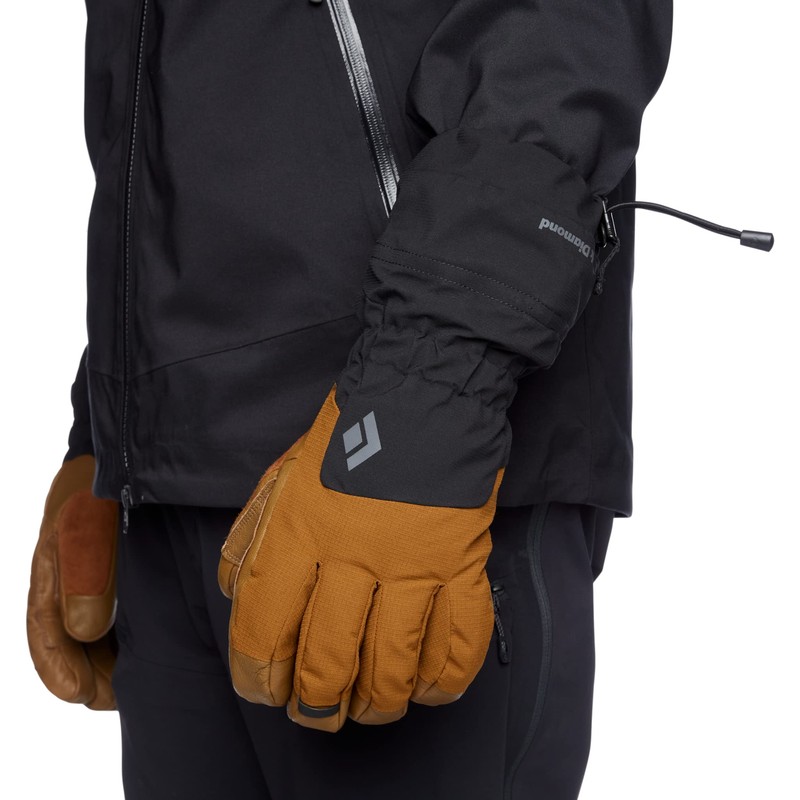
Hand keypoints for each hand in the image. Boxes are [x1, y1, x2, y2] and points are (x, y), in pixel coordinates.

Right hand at [27, 455, 118, 709]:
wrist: (131, 448)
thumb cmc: (103, 483)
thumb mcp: (89, 519)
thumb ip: (85, 567)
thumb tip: (86, 631)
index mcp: (50, 567)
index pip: (44, 628)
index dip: (58, 666)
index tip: (78, 695)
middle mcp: (68, 575)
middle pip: (69, 638)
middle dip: (86, 673)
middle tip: (112, 700)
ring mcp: (95, 572)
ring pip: (93, 630)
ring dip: (106, 661)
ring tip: (130, 688)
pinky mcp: (124, 569)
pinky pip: (118, 612)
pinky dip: (125, 637)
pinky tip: (147, 651)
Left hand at [219, 387, 500, 732]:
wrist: (424, 393)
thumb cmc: (350, 435)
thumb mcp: (281, 476)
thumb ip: (253, 539)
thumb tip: (239, 599)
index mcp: (299, 531)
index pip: (266, 630)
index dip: (259, 677)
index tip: (266, 691)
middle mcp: (353, 554)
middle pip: (329, 661)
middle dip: (317, 704)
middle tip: (318, 713)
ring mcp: (413, 561)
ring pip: (392, 664)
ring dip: (377, 702)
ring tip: (370, 707)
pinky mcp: (463, 560)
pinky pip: (459, 639)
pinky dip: (444, 679)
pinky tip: (428, 688)